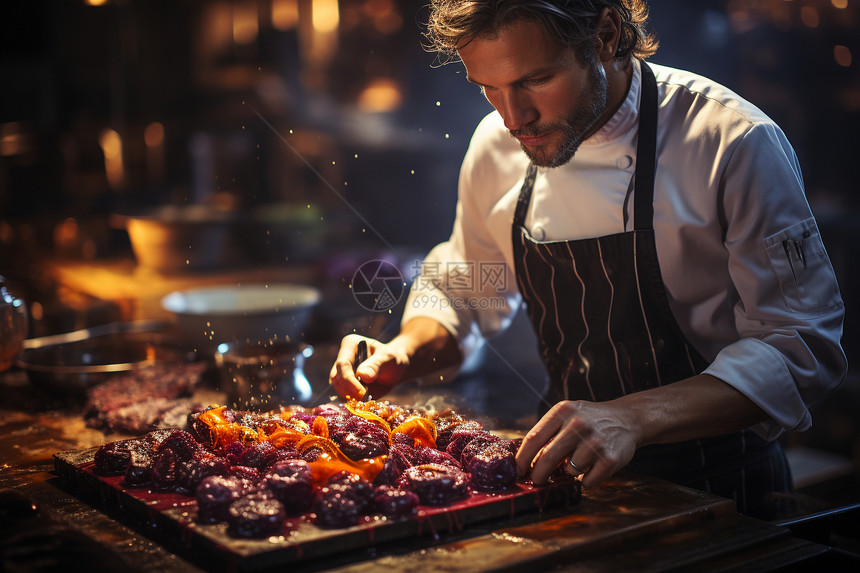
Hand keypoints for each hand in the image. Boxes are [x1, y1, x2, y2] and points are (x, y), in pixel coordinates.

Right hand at [329, 334, 409, 399]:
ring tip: (365, 399)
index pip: (342, 364)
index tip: (362, 391)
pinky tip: (363, 402)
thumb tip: (362, 375)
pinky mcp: (345, 384)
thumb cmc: (392, 359)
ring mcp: (342, 372)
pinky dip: (351, 401)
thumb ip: (376, 365)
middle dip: (348, 390)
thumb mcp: (388, 359)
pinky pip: (343, 395)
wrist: (396, 369)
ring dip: (349, 396)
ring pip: (337, 388)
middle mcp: (343, 358)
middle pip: (336, 377)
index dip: (349, 379)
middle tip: (363, 398)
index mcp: (350, 345)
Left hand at [515, 399, 640, 486]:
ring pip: (570, 471)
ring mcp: (595, 441)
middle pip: (547, 458)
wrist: (626, 418)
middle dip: (538, 474)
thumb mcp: (566, 414)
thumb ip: (547, 432)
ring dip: (570, 472)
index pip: (534, 438)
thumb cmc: (589, 419)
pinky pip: (588, 481)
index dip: (522, 458)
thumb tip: (523, 461)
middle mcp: (578, 424)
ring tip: (580, 460)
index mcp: (562, 411)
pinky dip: (587, 479)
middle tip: (536, 481)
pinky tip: (593, 466)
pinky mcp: (610, 458)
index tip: (516, 471)